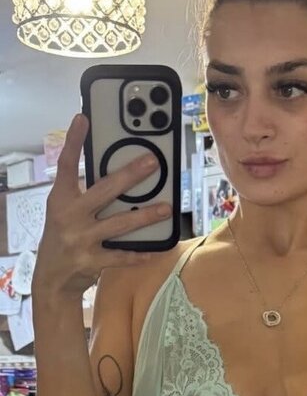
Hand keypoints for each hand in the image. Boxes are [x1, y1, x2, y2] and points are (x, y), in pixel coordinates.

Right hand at [33, 114, 167, 300]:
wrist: (51, 277)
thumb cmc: (63, 235)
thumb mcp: (64, 209)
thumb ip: (83, 191)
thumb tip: (117, 172)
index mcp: (60, 199)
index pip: (66, 164)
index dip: (74, 141)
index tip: (83, 119)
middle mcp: (69, 216)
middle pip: (103, 191)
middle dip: (130, 176)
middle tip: (153, 163)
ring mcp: (80, 240)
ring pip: (119, 224)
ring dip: (145, 216)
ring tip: (166, 208)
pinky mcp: (91, 262)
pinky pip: (121, 256)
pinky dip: (139, 253)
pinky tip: (156, 249)